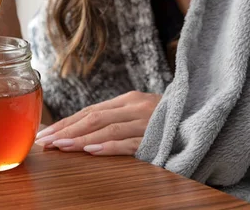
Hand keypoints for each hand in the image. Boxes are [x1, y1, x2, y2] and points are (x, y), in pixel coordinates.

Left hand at [35, 91, 160, 155]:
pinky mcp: (158, 136)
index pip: (89, 111)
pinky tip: (91, 150)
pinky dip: (110, 146)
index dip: (66, 122)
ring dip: (81, 138)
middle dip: (66, 130)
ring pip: (108, 128)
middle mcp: (135, 106)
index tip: (45, 133)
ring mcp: (147, 120)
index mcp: (127, 100)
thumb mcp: (139, 113)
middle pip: (93, 117)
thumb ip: (114, 118)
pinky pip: (130, 142)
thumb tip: (81, 130)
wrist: (204, 114)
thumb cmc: (167, 119)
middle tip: (45, 141)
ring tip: (61, 146)